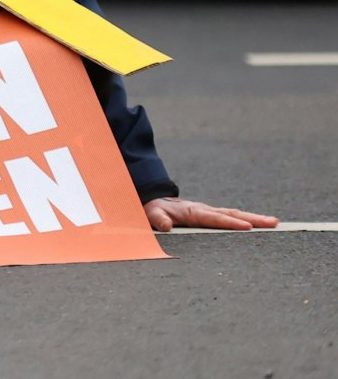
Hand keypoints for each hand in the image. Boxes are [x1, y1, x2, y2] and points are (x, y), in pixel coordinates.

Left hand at [143, 197, 277, 231]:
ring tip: (275, 223)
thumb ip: (158, 220)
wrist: (154, 199)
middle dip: (253, 219)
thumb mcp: (151, 214)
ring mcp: (210, 212)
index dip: (230, 223)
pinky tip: (260, 226)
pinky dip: (246, 221)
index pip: (215, 219)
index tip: (248, 228)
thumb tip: (166, 226)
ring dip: (254, 219)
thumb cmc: (154, 210)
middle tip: (274, 223)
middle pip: (232, 214)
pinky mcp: (212, 215)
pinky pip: (231, 218)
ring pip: (235, 215)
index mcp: (193, 212)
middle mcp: (205, 210)